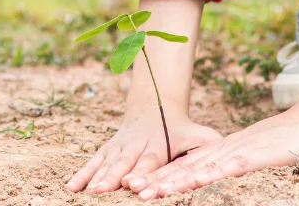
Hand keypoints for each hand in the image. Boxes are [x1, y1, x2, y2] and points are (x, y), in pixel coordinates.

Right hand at [67, 111, 221, 193]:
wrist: (155, 106)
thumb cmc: (181, 129)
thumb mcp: (199, 133)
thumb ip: (209, 144)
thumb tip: (228, 156)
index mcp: (159, 143)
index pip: (150, 160)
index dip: (141, 172)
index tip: (132, 183)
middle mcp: (136, 144)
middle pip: (124, 162)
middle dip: (113, 177)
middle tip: (103, 190)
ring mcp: (120, 146)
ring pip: (106, 162)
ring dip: (95, 177)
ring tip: (86, 192)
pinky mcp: (108, 148)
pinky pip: (93, 162)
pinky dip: (81, 174)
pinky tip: (70, 188)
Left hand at [125, 92, 298, 198]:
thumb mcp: (269, 153)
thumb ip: (249, 163)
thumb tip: (231, 175)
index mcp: (234, 148)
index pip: (193, 164)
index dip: (166, 176)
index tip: (142, 187)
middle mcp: (235, 147)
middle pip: (190, 165)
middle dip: (160, 180)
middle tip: (131, 190)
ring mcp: (248, 148)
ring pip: (205, 166)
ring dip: (176, 179)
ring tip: (150, 191)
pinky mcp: (265, 152)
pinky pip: (236, 164)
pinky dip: (215, 172)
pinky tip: (197, 179)